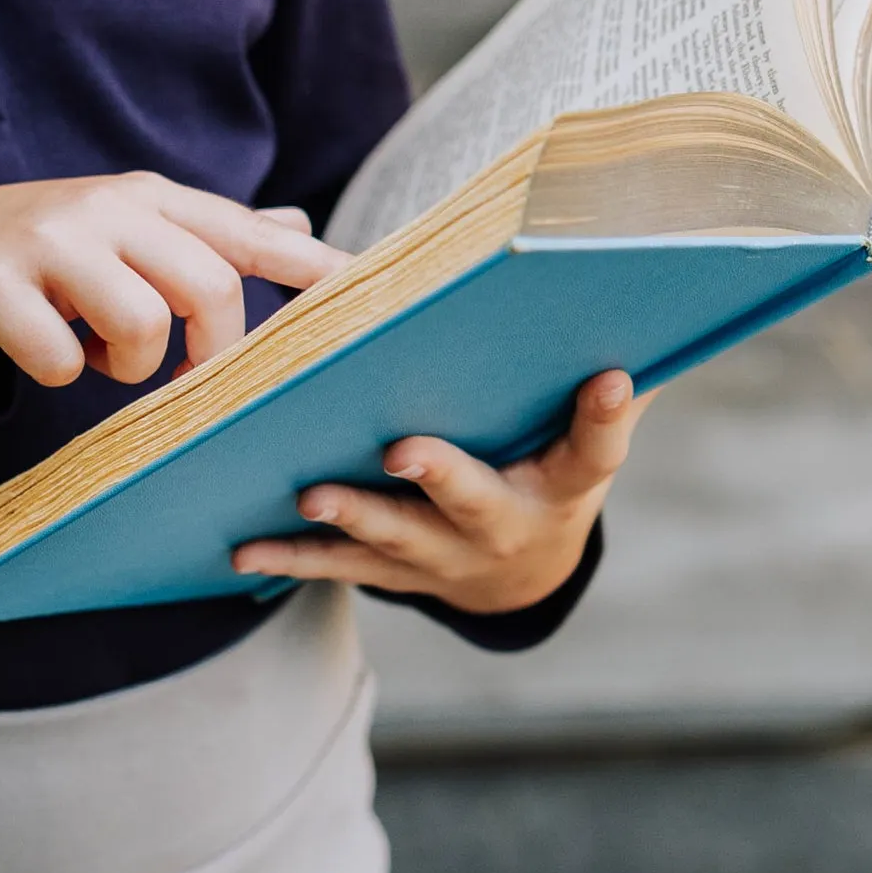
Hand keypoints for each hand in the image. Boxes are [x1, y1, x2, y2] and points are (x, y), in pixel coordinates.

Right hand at [0, 174, 346, 388]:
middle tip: (183, 374)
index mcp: (147, 198)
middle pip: (206, 286)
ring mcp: (49, 243)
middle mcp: (106, 209)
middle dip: (206, 348)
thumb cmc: (49, 252)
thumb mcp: (129, 229)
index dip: (304, 266)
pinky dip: (59, 373)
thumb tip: (298, 227)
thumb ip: (209, 234)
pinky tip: (41, 349)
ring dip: (126, 366)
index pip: (241, 230)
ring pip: (140, 326)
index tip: (360, 287)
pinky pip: (59, 359)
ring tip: (96, 353)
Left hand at [232, 370, 651, 615]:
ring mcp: (448, 557)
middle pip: (475, 498)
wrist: (522, 572)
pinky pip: (342, 565)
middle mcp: (507, 524)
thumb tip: (627, 298)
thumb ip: (601, 378)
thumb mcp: (580, 433)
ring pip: (397, 536)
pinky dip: (292, 556)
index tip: (608, 378)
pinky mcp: (398, 573)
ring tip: (310, 496)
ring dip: (352, 517)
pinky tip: (244, 547)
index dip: (604, 416)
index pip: (596, 448)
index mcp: (564, 482)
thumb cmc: (547, 465)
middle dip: (439, 474)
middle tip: (401, 449)